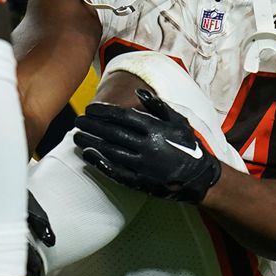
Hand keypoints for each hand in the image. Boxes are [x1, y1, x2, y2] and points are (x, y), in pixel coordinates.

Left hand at [73, 89, 220, 202]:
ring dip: (91, 143)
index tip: (89, 108)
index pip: (123, 117)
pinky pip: (115, 172)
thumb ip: (158, 106)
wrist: (199, 177)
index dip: (103, 112)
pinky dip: (100, 163)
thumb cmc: (188, 145)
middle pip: (113, 133)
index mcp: (156, 129)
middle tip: (77, 121)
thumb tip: (139, 94)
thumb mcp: (179, 121)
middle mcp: (147, 146)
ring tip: (76, 136)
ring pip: (111, 152)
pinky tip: (87, 155)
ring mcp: (143, 166)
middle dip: (92, 126)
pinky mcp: (140, 182)